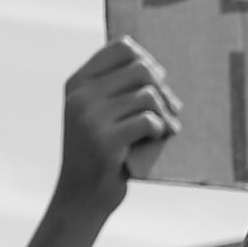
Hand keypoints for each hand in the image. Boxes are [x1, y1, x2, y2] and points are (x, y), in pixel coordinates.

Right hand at [56, 33, 180, 217]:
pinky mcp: (105, 141)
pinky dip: (160, 129)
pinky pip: (149, 120)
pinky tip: (157, 140)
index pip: (122, 47)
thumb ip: (117, 88)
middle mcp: (80, 97)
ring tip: (167, 127)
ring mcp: (90, 119)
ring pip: (148, 95)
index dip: (147, 61)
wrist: (80, 199)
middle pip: (141, 68)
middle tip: (170, 109)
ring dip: (165, 112)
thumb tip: (156, 69)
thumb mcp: (98, 114)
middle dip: (163, 88)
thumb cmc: (98, 154)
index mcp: (77, 84)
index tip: (154, 83)